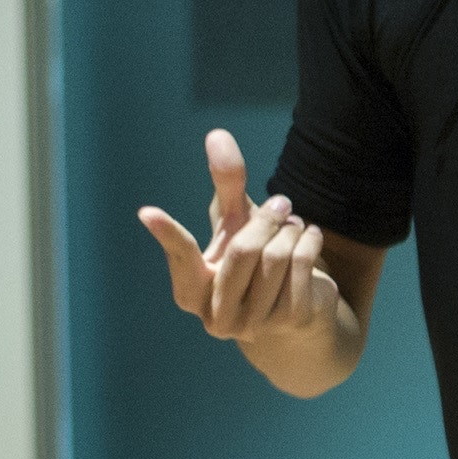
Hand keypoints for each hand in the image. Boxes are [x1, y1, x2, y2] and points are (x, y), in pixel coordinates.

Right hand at [138, 128, 336, 345]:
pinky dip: (309, 240)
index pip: (181, 257)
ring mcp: (255, 323)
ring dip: (290, 230)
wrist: (292, 311)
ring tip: (293, 224)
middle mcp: (217, 316)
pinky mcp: (290, 320)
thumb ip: (226, 184)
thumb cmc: (251, 261)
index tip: (147, 212)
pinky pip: (302, 265)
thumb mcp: (234, 223)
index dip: (167, 234)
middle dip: (266, 219)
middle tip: (281, 201)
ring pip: (276, 256)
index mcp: (191, 292)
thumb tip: (217, 134)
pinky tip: (310, 236)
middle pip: (244, 251)